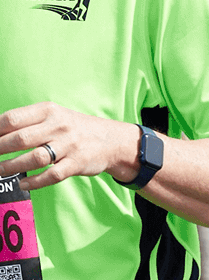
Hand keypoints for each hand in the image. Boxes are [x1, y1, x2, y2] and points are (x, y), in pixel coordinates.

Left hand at [0, 102, 139, 189]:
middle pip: (20, 139)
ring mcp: (69, 145)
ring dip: (11, 167)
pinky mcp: (77, 163)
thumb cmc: (73, 128)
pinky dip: (34, 181)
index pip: (12, 119)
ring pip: (34, 158)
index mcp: (49, 110)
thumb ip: (27, 122)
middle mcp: (59, 126)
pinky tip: (22, 183)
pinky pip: (52, 175)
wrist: (112, 140)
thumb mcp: (54, 116)